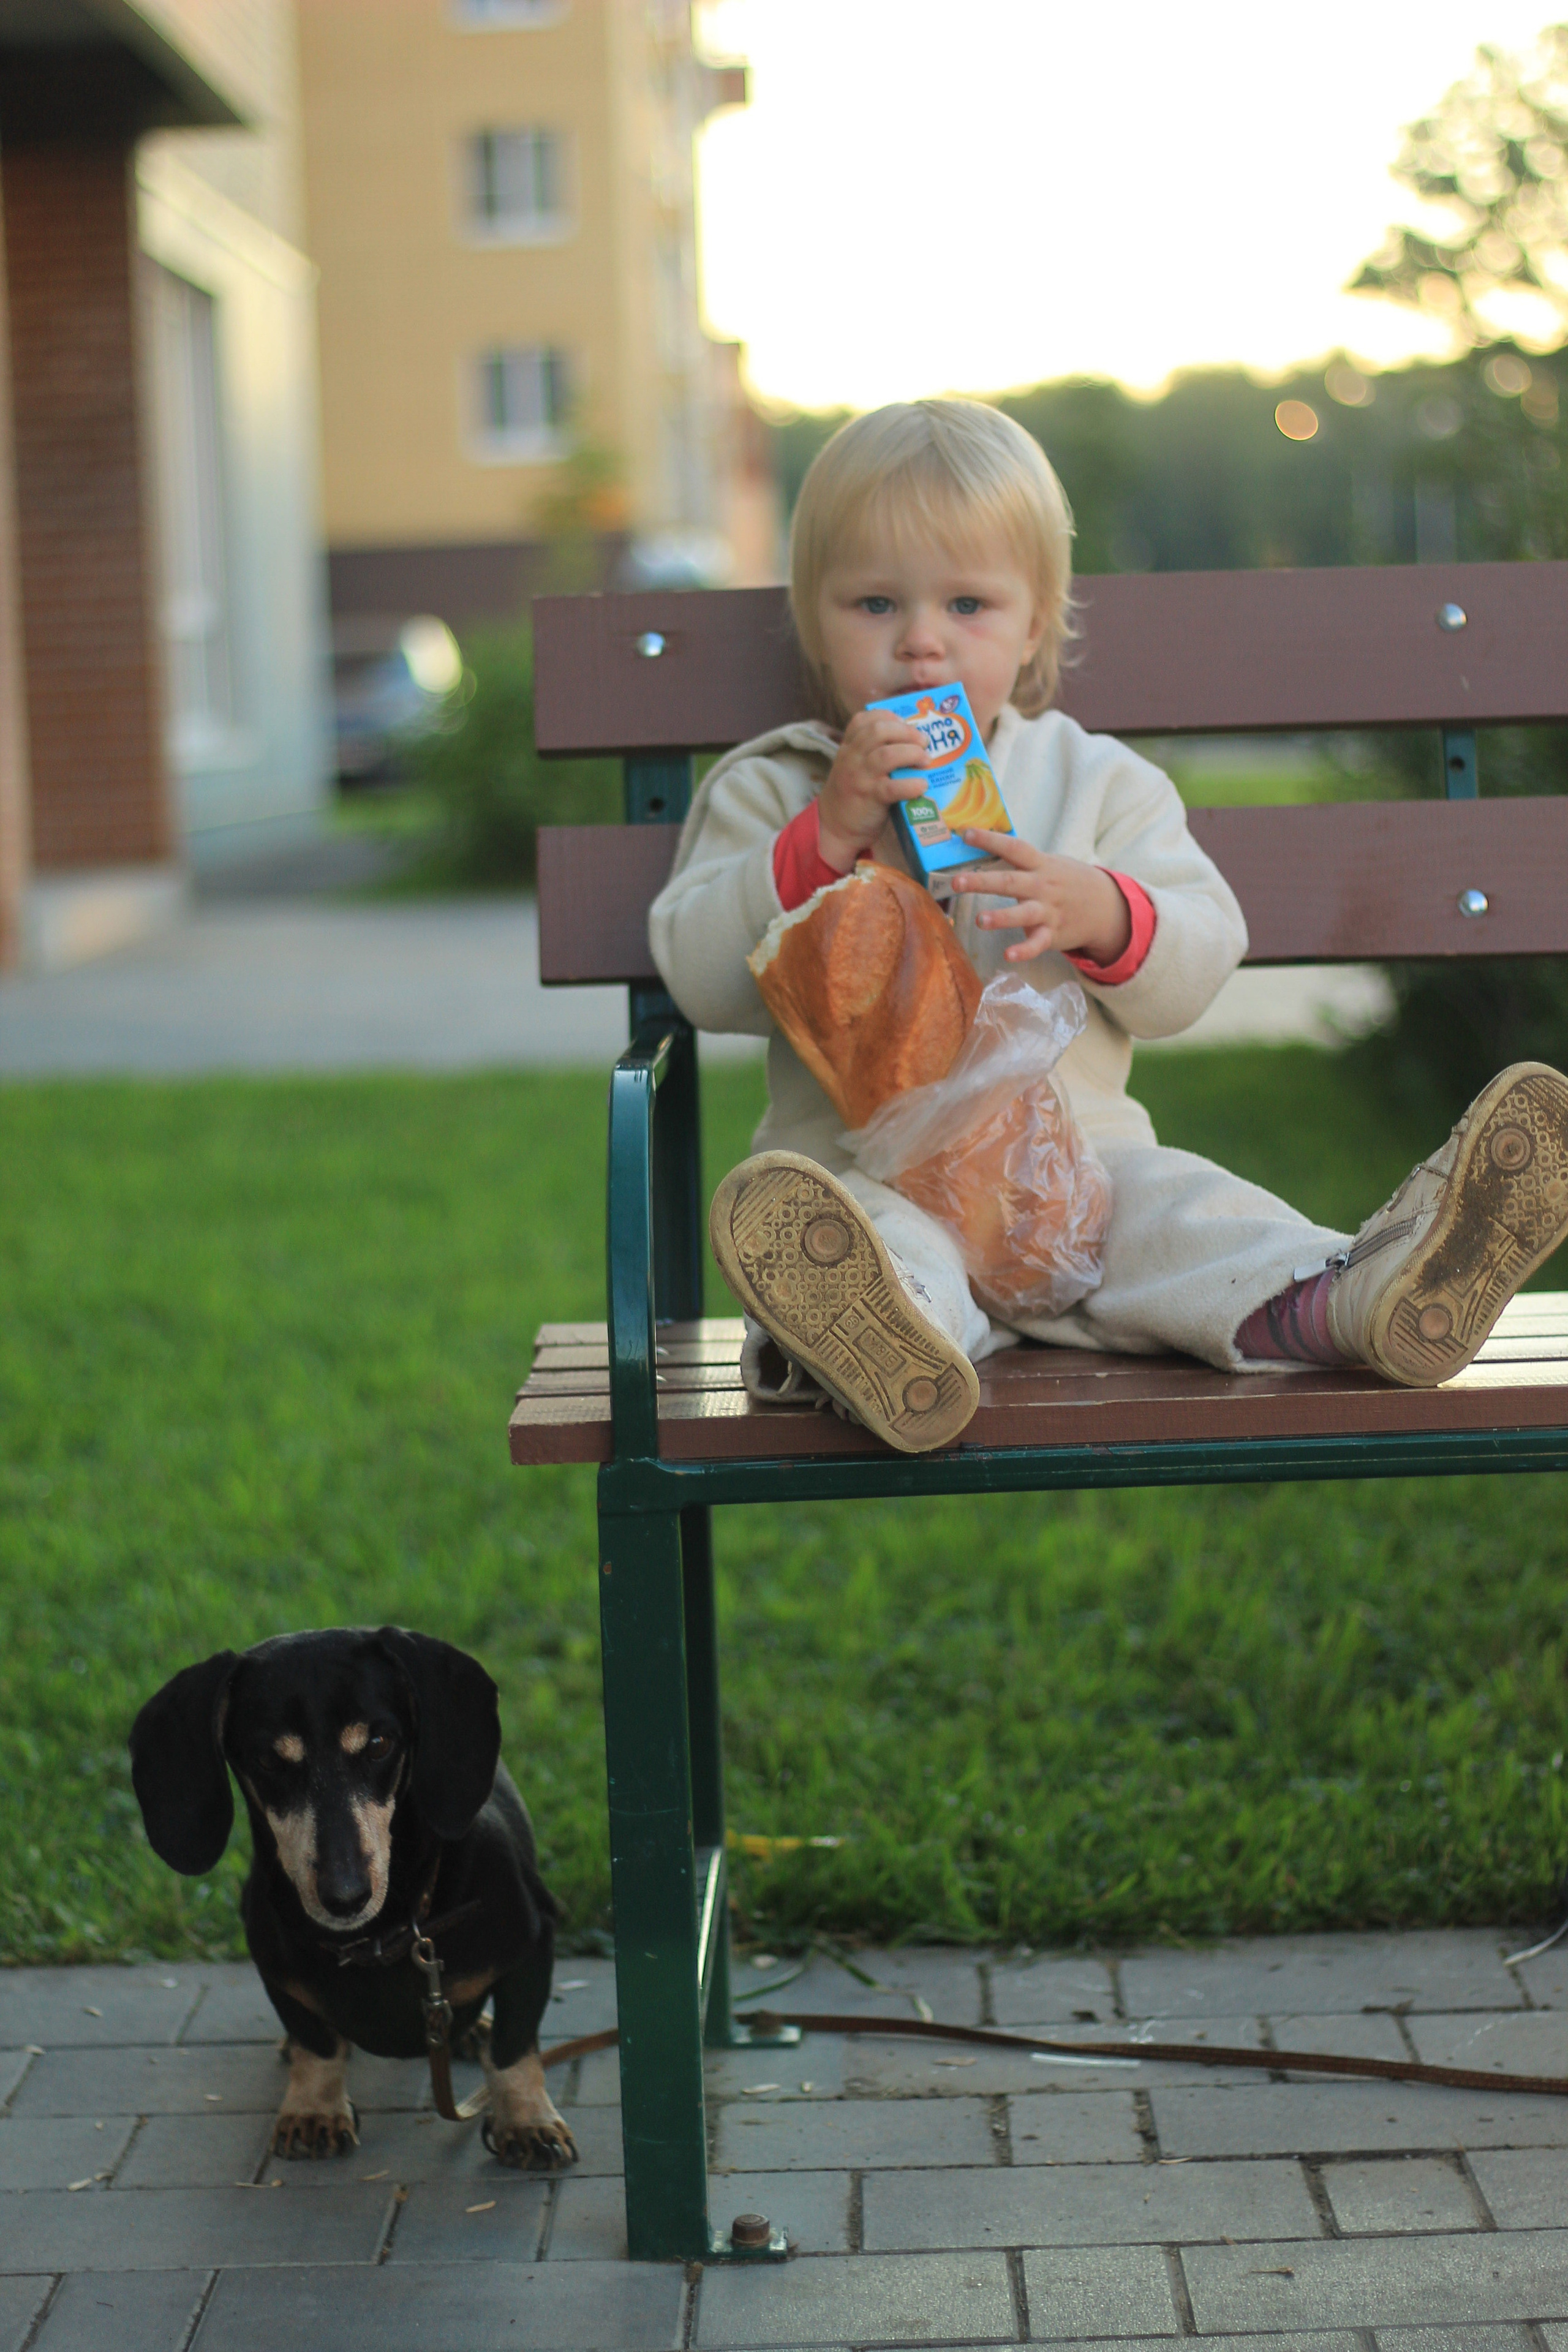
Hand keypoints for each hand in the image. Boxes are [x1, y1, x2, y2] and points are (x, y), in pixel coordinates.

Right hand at [816, 710, 931, 871]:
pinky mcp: (870, 798)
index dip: (888, 717)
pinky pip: (893, 787)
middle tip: (924, 742)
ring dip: (912, 754)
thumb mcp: (854, 767)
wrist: (835, 827)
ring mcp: (860, 777)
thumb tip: (912, 743)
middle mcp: (852, 758)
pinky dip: (911, 785)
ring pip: (887, 755)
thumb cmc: (853, 794)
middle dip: (906, 732)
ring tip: (926, 760)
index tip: (905, 723)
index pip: (864, 719)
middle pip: (879, 731)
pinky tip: (922, 785)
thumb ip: (873, 752)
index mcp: (848, 747)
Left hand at [949, 830, 1132, 965]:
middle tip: (956, 882)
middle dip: (983, 882)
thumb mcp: (1048, 864)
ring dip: (1002, 917)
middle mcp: (1043, 886)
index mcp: (1040, 865)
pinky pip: (1038, 943)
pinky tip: (1009, 955)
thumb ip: (1020, 861)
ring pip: (1024, 914)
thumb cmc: (1066, 881)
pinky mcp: (1053, 934)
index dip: (990, 840)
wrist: (1105, 905)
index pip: (1013, 848)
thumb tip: (984, 849)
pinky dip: (1025, 951)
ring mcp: (1049, 911)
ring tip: (980, 920)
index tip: (966, 834)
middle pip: (1011, 881)